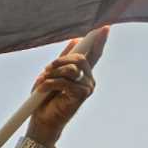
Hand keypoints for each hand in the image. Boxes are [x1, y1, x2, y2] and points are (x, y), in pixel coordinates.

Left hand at [26, 27, 109, 145]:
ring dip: (53, 73)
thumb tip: (75, 40)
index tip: (105, 27)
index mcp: (83, 72)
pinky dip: (50, 83)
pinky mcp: (81, 95)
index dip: (100, 40)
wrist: (43, 120)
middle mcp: (89, 79)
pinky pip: (65, 82)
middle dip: (61, 61)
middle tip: (47, 69)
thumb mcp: (52, 73)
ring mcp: (87, 87)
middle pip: (80, 58)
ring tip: (42, 81)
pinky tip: (42, 89)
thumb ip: (63, 58)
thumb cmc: (46, 97)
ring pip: (71, 69)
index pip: (95, 53)